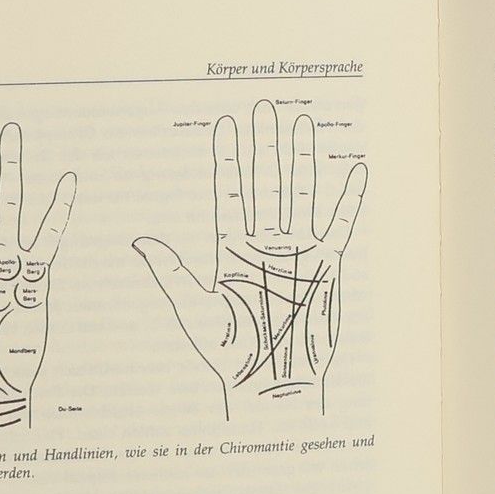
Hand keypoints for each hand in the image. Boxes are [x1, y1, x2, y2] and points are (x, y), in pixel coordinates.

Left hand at [133, 99, 365, 419]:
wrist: (273, 386)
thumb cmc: (232, 356)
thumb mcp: (195, 312)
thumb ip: (173, 274)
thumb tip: (139, 242)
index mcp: (232, 252)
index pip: (230, 194)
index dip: (229, 160)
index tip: (226, 124)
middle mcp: (266, 246)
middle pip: (266, 184)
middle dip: (265, 146)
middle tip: (264, 107)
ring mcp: (298, 254)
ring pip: (300, 195)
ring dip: (301, 160)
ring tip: (299, 122)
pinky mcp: (327, 269)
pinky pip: (341, 226)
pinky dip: (348, 199)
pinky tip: (354, 170)